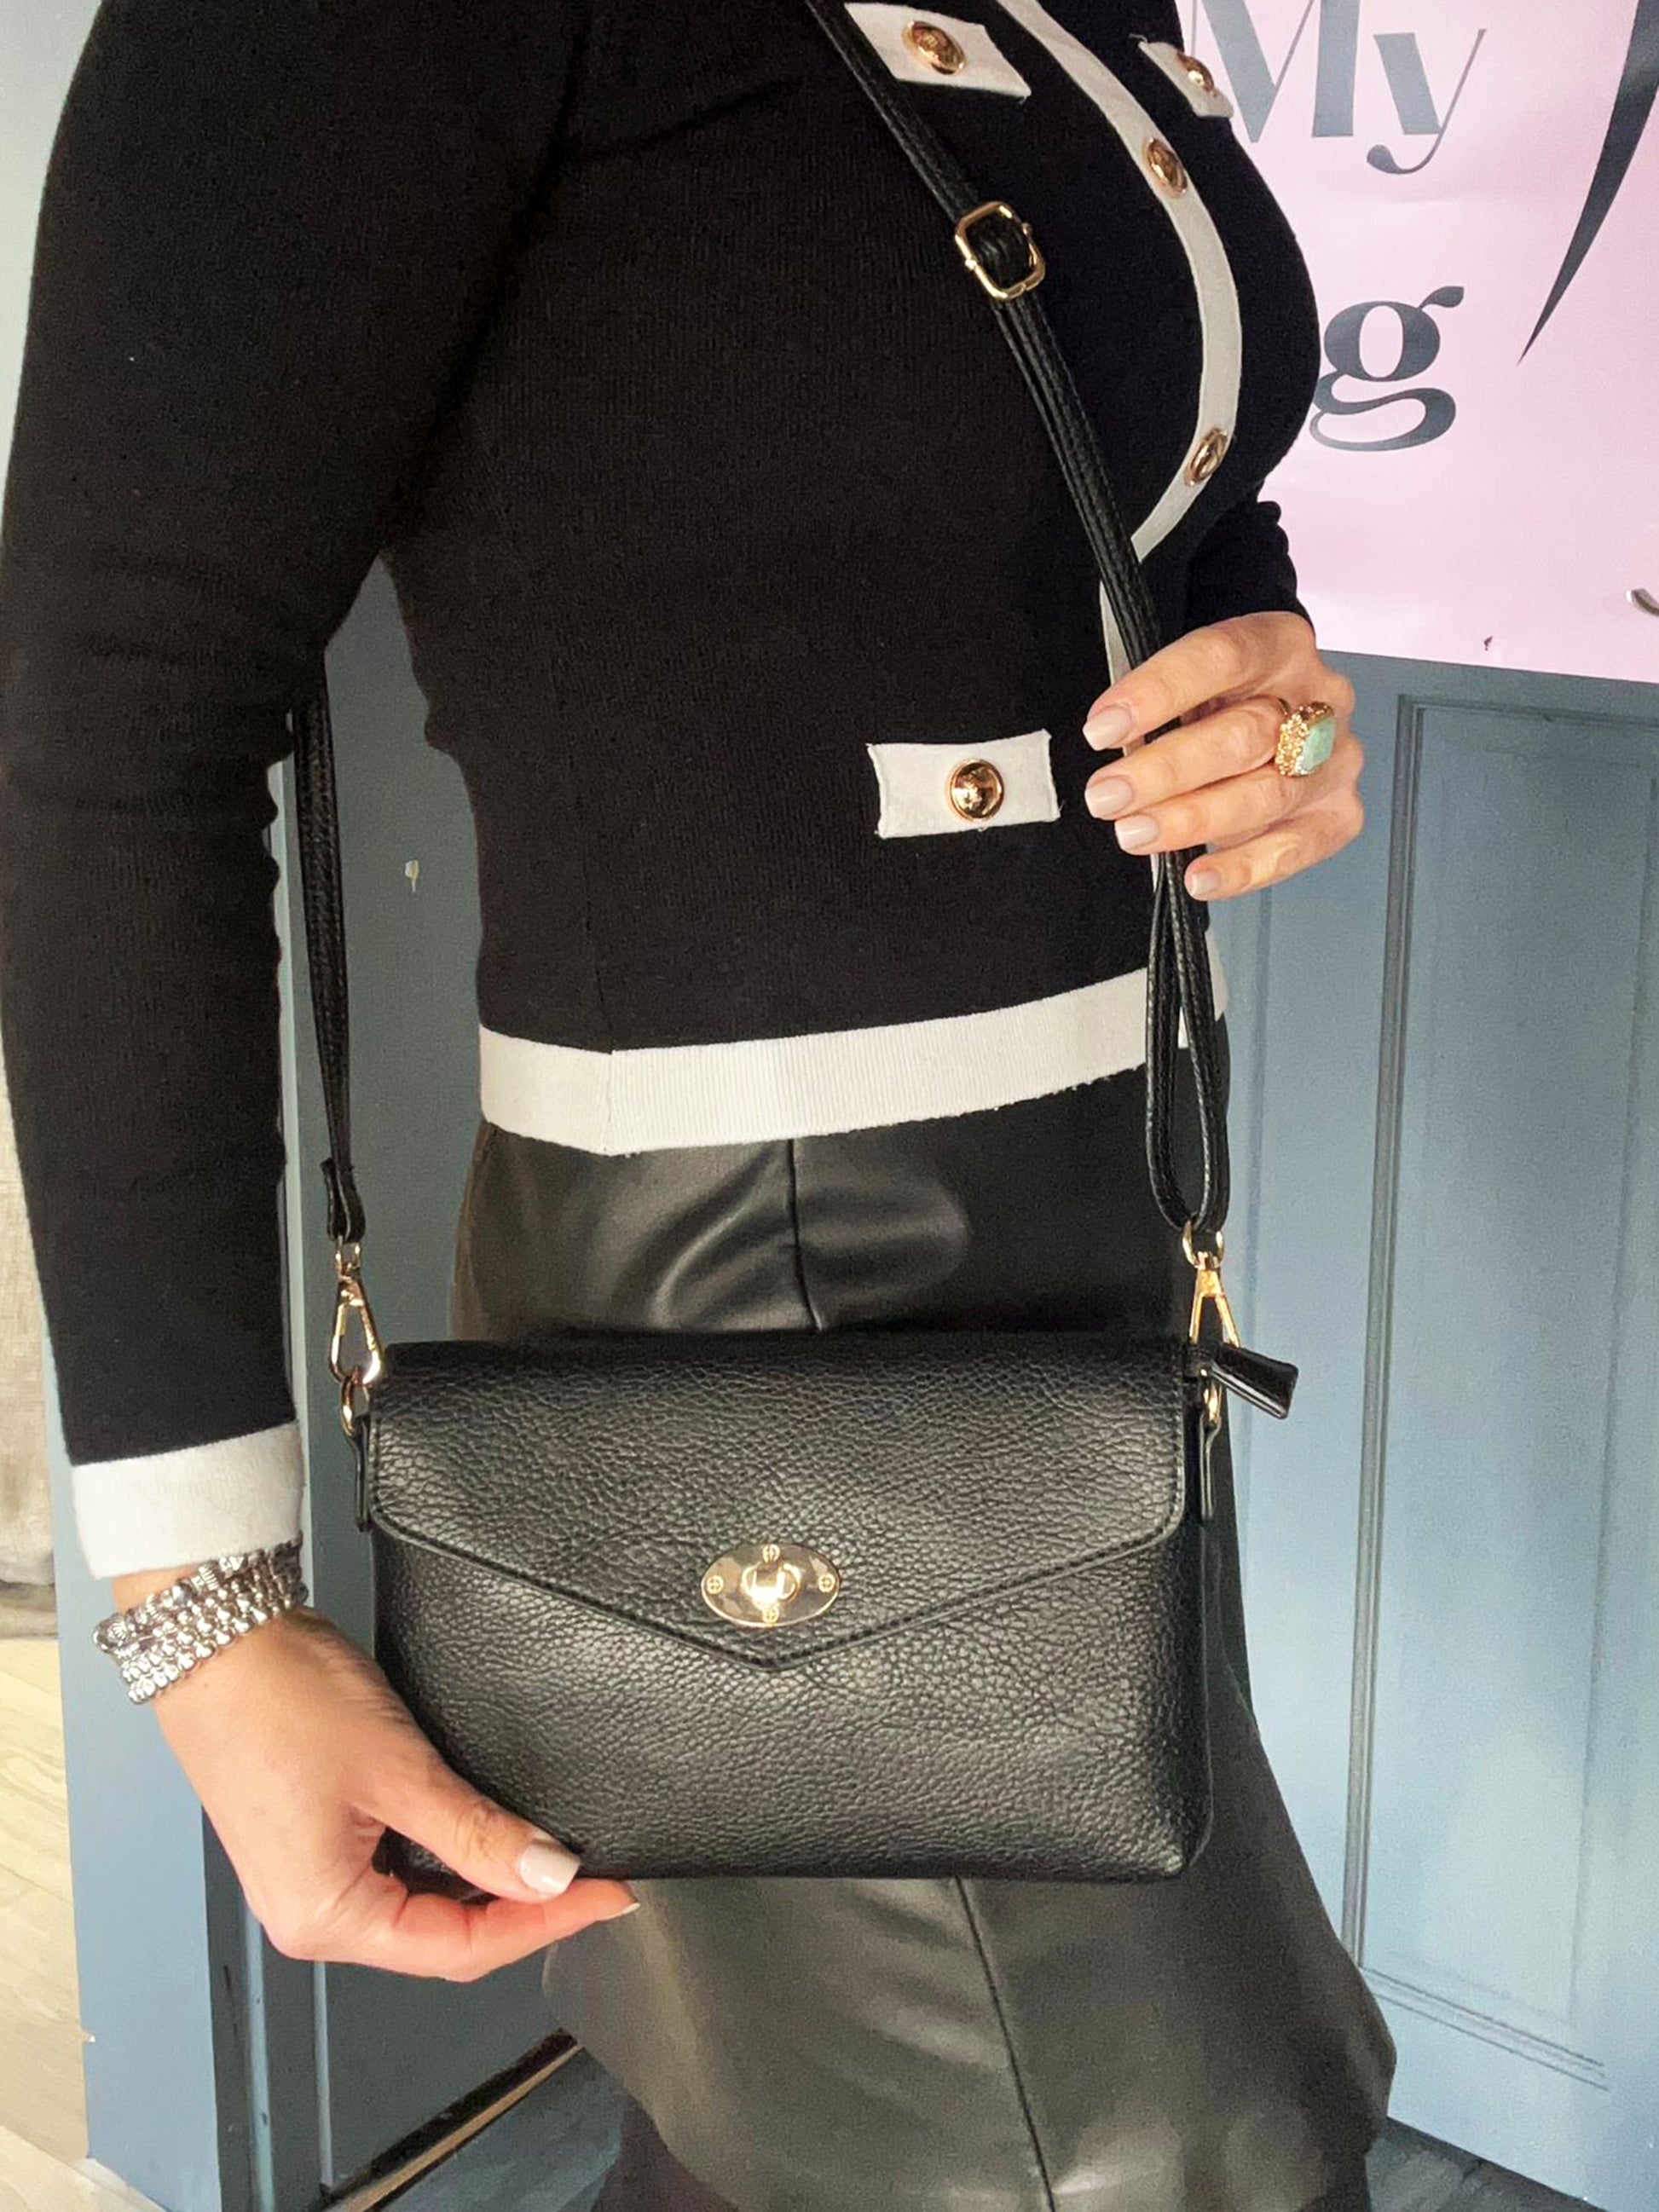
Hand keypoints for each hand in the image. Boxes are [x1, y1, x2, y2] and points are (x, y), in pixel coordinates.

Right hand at [112, 1571, 637, 1980]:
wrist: (217, 1640)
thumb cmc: (284, 1699)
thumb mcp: (400, 1769)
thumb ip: (478, 1832)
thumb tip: (549, 1875)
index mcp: (327, 1917)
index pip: (462, 1947)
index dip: (544, 1922)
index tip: (606, 1893)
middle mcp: (311, 1916)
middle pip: (441, 1938)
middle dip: (520, 1910)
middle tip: (591, 1879)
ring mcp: (307, 1882)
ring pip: (420, 1908)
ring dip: (485, 1886)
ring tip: (551, 1857)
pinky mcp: (311, 1845)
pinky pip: (394, 1874)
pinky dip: (446, 1862)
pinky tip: (488, 1836)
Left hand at [1078, 611, 1363, 900]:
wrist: (1278, 712)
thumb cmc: (1224, 697)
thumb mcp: (1191, 680)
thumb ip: (1162, 706)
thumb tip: (1114, 748)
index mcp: (1280, 645)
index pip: (1221, 658)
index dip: (1158, 693)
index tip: (1103, 728)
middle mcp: (1319, 699)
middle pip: (1245, 736)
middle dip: (1165, 772)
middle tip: (1109, 794)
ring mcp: (1335, 760)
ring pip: (1266, 794)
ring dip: (1192, 820)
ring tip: (1135, 833)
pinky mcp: (1339, 813)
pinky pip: (1293, 849)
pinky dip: (1242, 869)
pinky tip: (1199, 877)